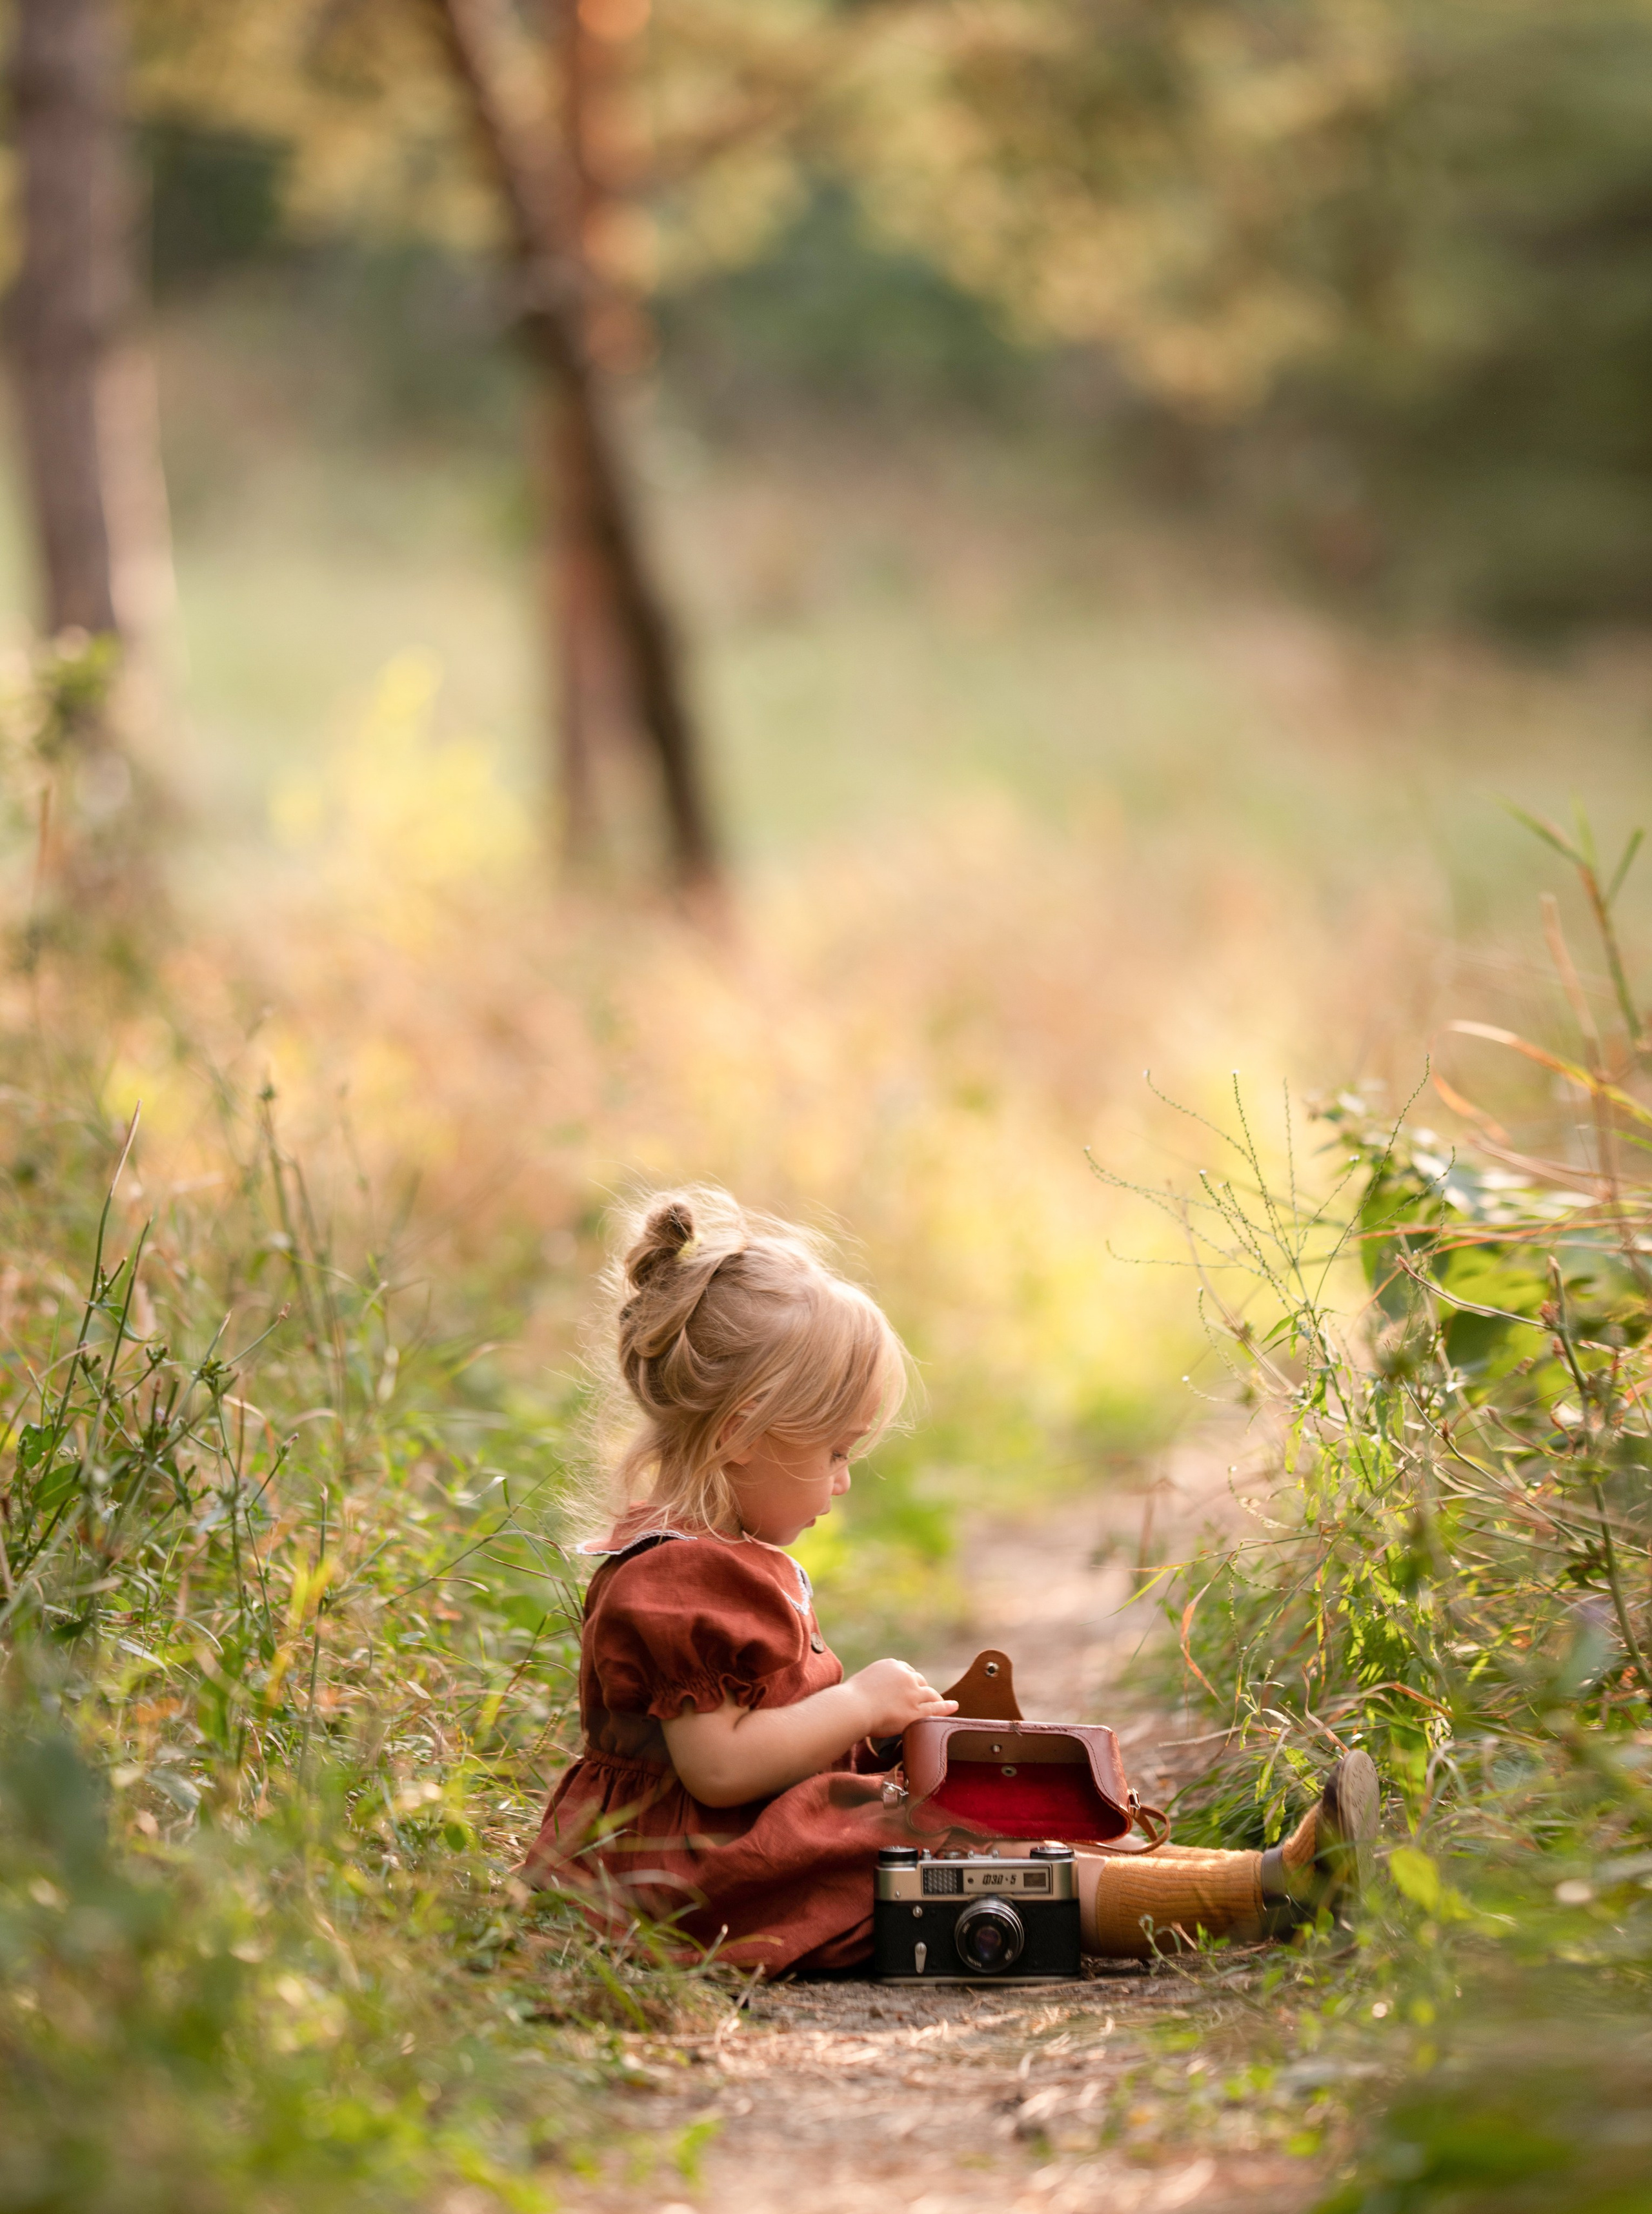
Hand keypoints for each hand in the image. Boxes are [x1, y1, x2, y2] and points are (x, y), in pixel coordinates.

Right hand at [843, 1658, 957, 1738]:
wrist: (852, 1708)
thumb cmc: (849, 1699)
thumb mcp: (862, 1681)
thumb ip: (873, 1683)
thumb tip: (871, 1692)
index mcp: (891, 1665)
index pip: (906, 1671)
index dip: (910, 1681)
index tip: (911, 1687)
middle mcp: (905, 1676)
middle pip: (920, 1681)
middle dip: (922, 1689)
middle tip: (923, 1698)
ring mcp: (913, 1694)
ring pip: (930, 1694)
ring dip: (935, 1698)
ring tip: (940, 1703)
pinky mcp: (916, 1711)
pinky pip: (936, 1709)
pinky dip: (946, 1707)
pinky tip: (953, 1707)